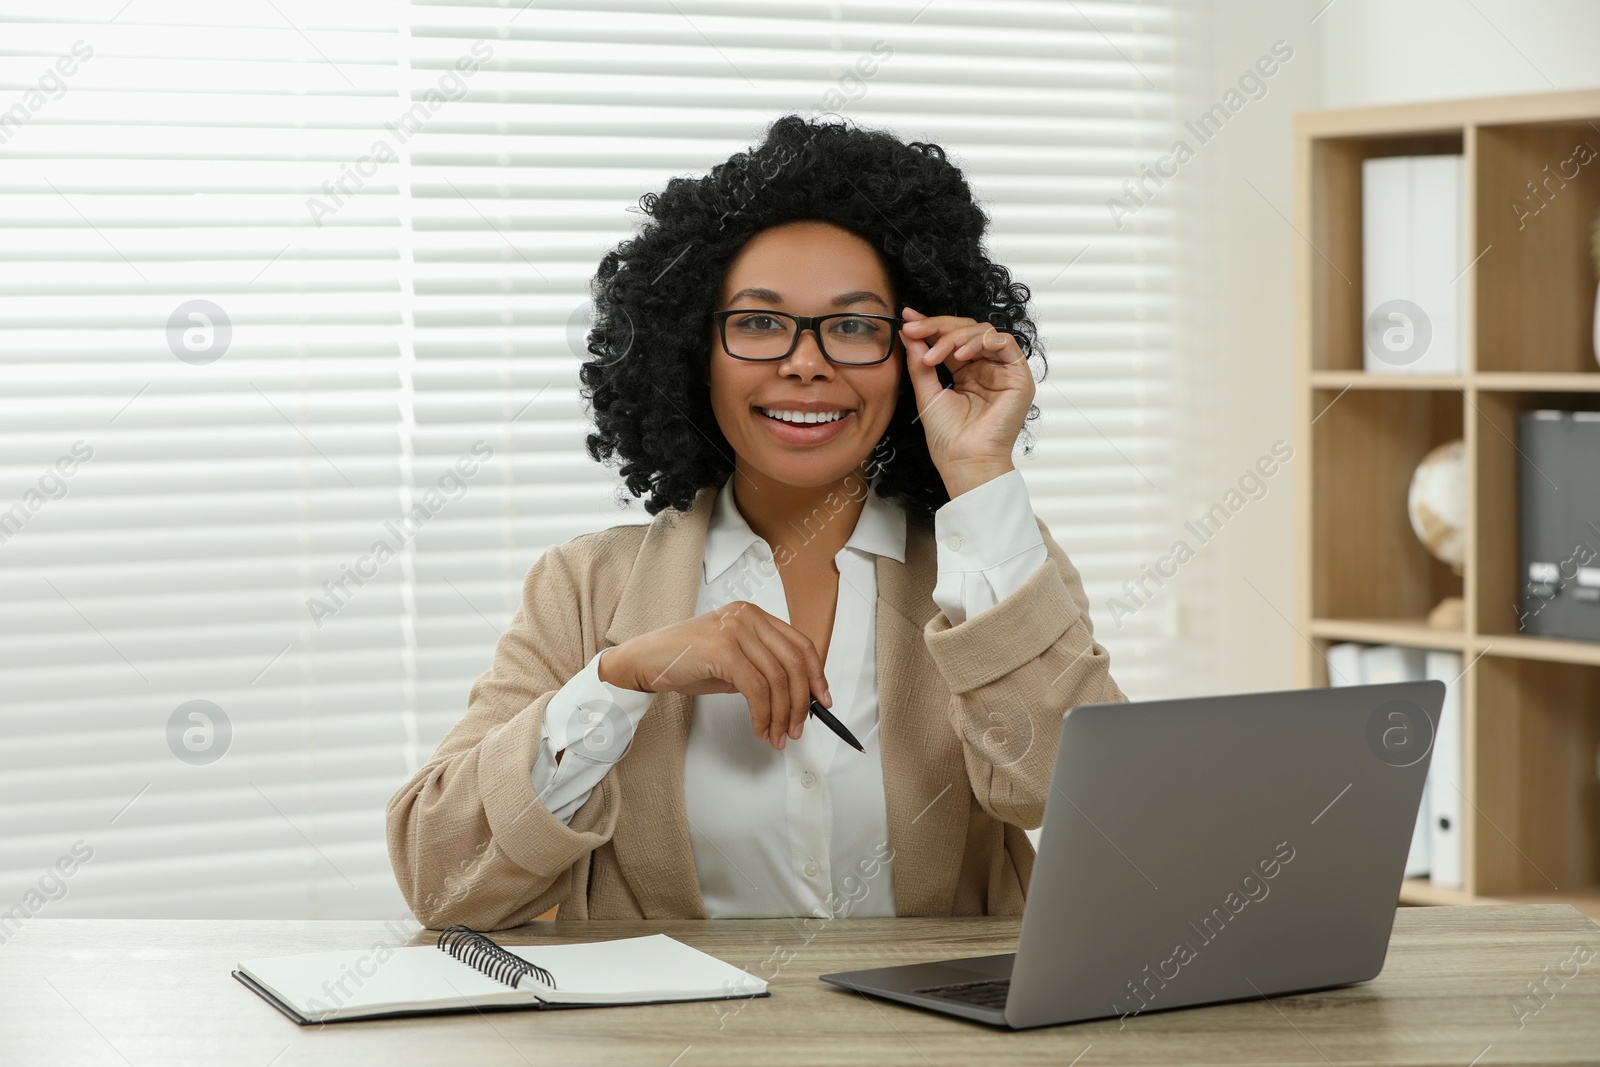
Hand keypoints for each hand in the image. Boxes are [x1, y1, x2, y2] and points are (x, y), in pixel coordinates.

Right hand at [598, 602, 831, 750]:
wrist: (643, 661)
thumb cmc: (683, 662)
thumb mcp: (731, 661)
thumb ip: (760, 669)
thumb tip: (794, 697)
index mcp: (753, 615)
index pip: (799, 644)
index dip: (815, 675)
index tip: (822, 700)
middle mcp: (747, 617)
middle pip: (793, 662)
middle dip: (800, 701)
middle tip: (796, 729)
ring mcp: (734, 630)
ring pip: (777, 678)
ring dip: (781, 714)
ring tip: (777, 736)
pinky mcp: (722, 650)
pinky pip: (756, 689)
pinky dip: (762, 714)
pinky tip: (759, 728)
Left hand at [899, 306, 1034, 496]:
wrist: (964, 461)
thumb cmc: (949, 438)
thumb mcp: (927, 393)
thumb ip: (919, 362)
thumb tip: (908, 333)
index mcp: (966, 374)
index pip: (951, 339)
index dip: (930, 327)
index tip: (908, 320)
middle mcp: (986, 369)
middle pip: (967, 330)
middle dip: (938, 327)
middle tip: (915, 330)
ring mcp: (1003, 372)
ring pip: (983, 332)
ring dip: (956, 336)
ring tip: (936, 354)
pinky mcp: (1019, 377)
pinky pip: (1005, 343)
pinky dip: (982, 341)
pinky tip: (962, 354)